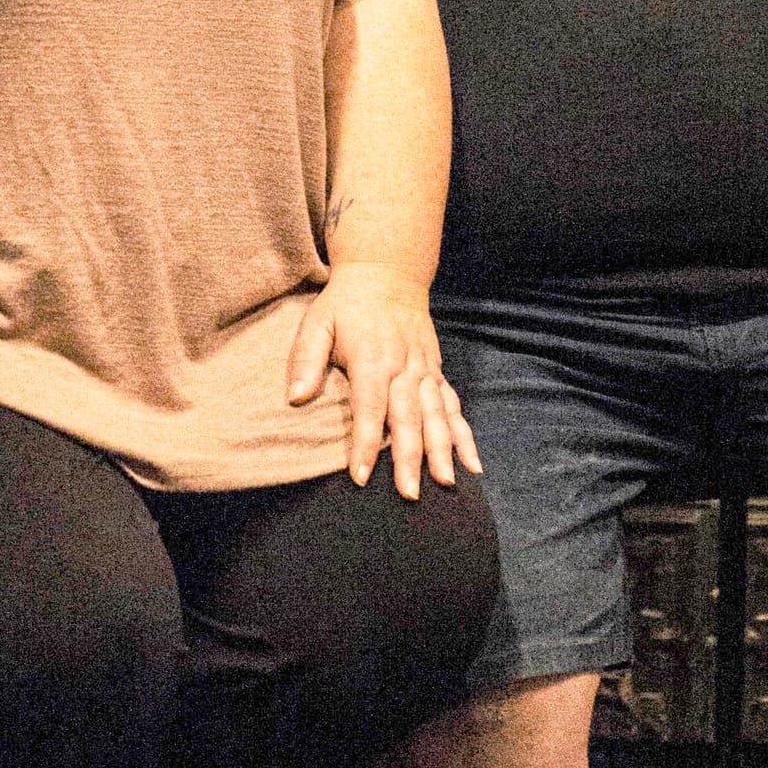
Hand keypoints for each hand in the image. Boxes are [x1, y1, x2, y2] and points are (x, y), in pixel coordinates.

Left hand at [285, 261, 481, 498]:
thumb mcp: (318, 322)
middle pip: (408, 417)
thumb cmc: (346, 303)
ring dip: (442, 450)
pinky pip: (453, 407)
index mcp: (372, 358)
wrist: (388, 273)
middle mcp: (403, 367)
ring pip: (437, 415)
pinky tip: (472, 465)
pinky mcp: (436, 372)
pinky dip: (463, 436)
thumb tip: (294, 399)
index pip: (369, 408)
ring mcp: (424, 370)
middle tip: (408, 494)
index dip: (365, 443)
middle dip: (409, 457)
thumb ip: (305, 360)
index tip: (361, 476)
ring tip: (445, 483)